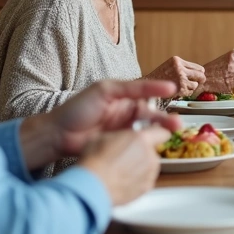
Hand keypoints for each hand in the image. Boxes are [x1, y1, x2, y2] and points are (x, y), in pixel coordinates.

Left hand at [47, 79, 178, 157]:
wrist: (58, 135)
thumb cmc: (77, 109)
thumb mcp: (106, 90)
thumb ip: (132, 87)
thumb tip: (158, 85)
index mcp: (123, 98)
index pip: (147, 96)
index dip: (160, 94)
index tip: (173, 92)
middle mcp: (125, 115)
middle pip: (151, 116)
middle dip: (164, 120)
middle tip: (176, 125)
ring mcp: (123, 132)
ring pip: (146, 131)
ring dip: (158, 133)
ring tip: (169, 135)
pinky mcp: (120, 147)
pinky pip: (137, 145)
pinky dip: (146, 145)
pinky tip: (153, 146)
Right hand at [77, 127, 170, 205]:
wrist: (93, 186)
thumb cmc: (95, 161)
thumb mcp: (103, 137)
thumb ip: (119, 136)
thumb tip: (118, 138)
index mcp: (141, 139)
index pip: (161, 133)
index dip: (157, 134)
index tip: (153, 135)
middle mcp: (150, 156)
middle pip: (152, 151)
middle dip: (141, 152)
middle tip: (124, 156)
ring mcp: (149, 173)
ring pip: (149, 167)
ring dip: (140, 167)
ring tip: (120, 171)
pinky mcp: (145, 188)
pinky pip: (145, 181)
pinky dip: (137, 181)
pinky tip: (122, 181)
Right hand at [147, 56, 206, 97]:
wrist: (147, 85)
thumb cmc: (159, 76)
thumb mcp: (170, 65)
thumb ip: (183, 67)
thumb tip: (201, 71)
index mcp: (177, 61)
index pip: (198, 67)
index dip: (199, 73)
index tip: (198, 76)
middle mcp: (179, 68)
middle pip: (200, 75)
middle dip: (200, 80)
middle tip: (198, 82)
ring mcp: (180, 79)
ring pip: (196, 85)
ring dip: (191, 87)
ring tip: (183, 87)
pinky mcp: (180, 89)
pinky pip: (190, 92)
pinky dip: (187, 93)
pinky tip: (180, 91)